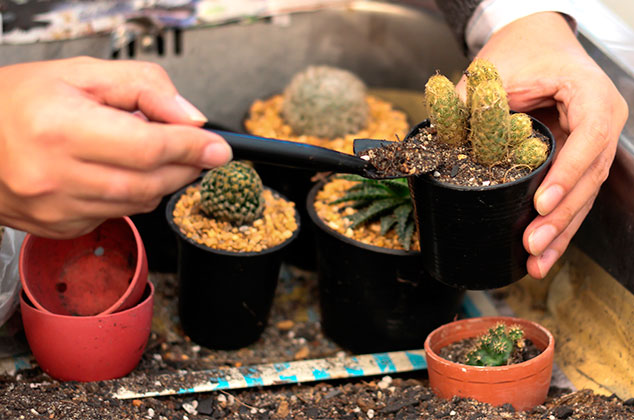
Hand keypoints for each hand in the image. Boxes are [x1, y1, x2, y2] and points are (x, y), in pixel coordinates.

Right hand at [0, 57, 231, 237]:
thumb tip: (190, 119)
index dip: (191, 148)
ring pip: (137, 204)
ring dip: (160, 182)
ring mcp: (55, 209)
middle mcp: (55, 177)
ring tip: (151, 155)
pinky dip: (131, 196)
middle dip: (184, 167)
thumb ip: (145, 88)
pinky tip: (118, 173)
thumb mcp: (83, 74)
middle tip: (198, 153)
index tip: (218, 149)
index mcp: (60, 130)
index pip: (148, 147)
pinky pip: (115, 216)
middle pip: (149, 183)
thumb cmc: (18, 101)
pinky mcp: (57, 227)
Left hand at [456, 12, 627, 277]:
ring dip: (559, 232)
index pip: (589, 138)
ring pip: (582, 196)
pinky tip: (541, 255)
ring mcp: (590, 147)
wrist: (535, 41)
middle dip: (560, 216)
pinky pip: (570, 198)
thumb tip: (434, 145)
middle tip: (531, 243)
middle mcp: (600, 123)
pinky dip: (556, 227)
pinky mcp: (574, 162)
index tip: (542, 202)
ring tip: (535, 263)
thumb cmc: (521, 51)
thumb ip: (469, 104)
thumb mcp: (494, 71)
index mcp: (591, 96)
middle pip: (589, 177)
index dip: (568, 173)